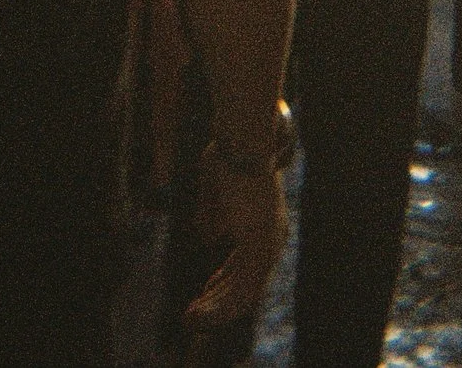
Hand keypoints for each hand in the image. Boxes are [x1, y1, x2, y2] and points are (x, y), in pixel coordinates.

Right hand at [184, 155, 288, 330]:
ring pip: (243, 292)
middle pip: (246, 284)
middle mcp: (270, 240)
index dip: (224, 284)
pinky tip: (201, 311)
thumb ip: (214, 215)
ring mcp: (267, 243)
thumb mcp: (217, 191)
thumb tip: (207, 236)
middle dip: (217, 303)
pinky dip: (219, 303)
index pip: (245, 266)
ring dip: (215, 309)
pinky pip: (241, 287)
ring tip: (191, 320)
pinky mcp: (259, 245)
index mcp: (263, 227)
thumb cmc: (229, 156)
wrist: (243, 141)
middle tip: (192, 318)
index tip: (203, 294)